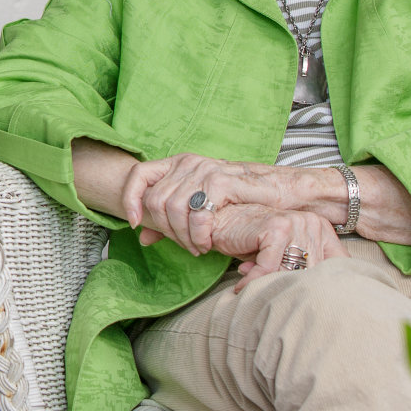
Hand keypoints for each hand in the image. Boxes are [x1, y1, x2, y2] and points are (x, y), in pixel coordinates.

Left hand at [121, 153, 306, 254]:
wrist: (280, 192)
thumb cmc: (240, 201)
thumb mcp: (200, 207)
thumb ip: (170, 220)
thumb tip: (142, 237)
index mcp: (178, 164)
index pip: (138, 174)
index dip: (130, 199)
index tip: (136, 224)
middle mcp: (188, 162)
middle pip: (155, 199)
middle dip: (166, 231)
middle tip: (185, 246)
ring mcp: (204, 169)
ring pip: (173, 208)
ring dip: (183, 237)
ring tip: (198, 248)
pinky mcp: (221, 180)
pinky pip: (197, 213)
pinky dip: (199, 235)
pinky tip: (207, 243)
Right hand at [209, 205, 346, 292]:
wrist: (224, 219)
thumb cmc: (254, 240)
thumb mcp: (284, 255)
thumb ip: (303, 269)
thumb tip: (324, 300)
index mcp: (321, 228)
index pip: (336, 263)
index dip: (327, 285)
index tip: (316, 304)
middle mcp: (312, 223)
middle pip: (312, 271)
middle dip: (291, 288)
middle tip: (276, 301)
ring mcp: (296, 223)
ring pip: (291, 271)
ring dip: (271, 286)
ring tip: (256, 293)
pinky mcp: (277, 228)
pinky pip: (270, 267)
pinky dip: (254, 280)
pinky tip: (242, 287)